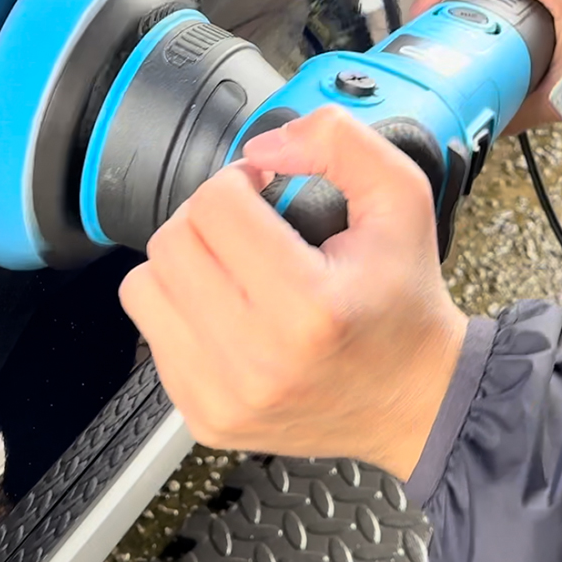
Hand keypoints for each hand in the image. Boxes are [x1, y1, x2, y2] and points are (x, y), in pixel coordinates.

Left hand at [119, 106, 467, 478]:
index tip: (264, 190)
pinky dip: (180, 309)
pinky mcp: (206, 418)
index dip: (238, 179)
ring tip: (232, 265)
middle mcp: (258, 360)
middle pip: (171, 243)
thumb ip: (340, 143)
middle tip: (247, 224)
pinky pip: (151, 333)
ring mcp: (225, 397)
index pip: (215, 205)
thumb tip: (261, 149)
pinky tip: (226, 307)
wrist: (416, 399)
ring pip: (144, 286)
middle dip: (206, 216)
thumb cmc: (404, 299)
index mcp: (308, 306)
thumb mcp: (402, 197)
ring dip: (184, 261)